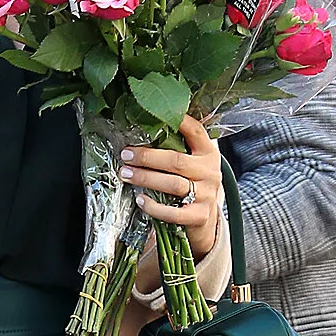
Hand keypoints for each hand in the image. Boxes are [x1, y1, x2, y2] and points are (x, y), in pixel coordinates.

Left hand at [120, 115, 222, 260]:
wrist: (206, 220)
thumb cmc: (192, 186)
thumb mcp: (193, 164)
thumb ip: (178, 149)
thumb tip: (145, 129)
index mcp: (208, 154)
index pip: (195, 132)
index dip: (178, 121)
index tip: (154, 115)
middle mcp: (210, 173)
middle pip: (176, 161)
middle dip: (147, 157)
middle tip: (125, 155)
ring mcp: (206, 196)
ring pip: (173, 185)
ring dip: (145, 178)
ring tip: (125, 174)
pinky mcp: (199, 217)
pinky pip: (173, 213)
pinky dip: (154, 207)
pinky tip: (140, 200)